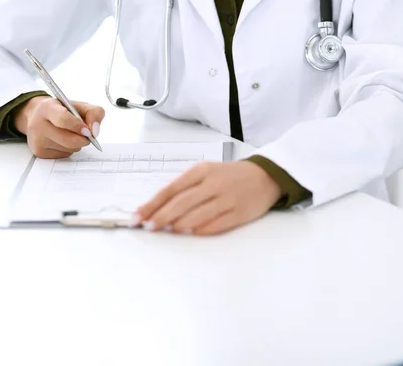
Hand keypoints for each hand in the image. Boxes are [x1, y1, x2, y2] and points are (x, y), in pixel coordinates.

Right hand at [14, 95, 105, 158]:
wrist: (37, 116)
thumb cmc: (62, 110)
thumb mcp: (79, 105)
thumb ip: (93, 113)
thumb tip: (95, 131)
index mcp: (47, 108)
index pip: (62, 119)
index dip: (78, 126)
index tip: (89, 131)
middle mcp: (38, 124)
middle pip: (68, 140)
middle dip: (83, 140)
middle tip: (88, 136)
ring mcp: (37, 140)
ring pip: (69, 149)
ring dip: (77, 144)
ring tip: (72, 134)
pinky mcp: (39, 152)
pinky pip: (64, 155)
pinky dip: (69, 150)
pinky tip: (63, 141)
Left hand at [134, 161, 282, 235]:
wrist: (264, 177)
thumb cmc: (228, 176)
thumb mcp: (205, 173)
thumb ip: (184, 188)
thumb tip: (158, 209)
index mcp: (202, 170)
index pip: (171, 189)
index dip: (152, 204)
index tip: (138, 216)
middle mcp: (213, 183)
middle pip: (181, 202)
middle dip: (161, 216)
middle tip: (148, 227)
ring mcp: (227, 198)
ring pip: (197, 215)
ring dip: (179, 224)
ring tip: (167, 230)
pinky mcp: (239, 213)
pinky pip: (215, 225)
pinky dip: (200, 230)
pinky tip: (190, 233)